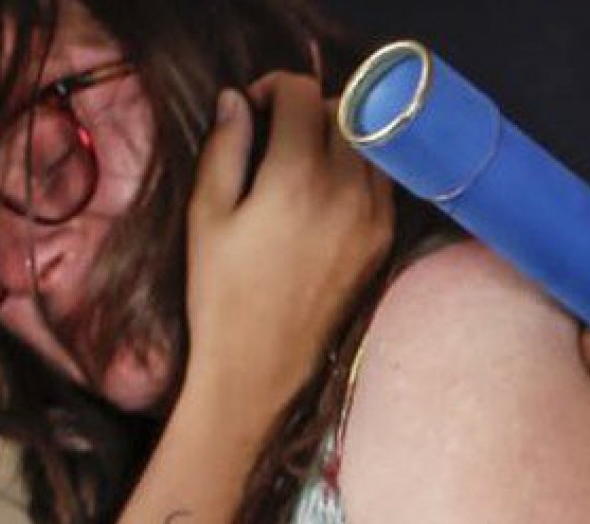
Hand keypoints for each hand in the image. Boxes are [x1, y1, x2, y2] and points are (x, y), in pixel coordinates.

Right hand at [182, 72, 392, 423]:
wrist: (259, 369)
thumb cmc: (221, 295)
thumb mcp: (207, 216)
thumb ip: (224, 148)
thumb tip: (237, 100)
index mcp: (296, 178)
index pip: (303, 92)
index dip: (274, 88)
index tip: (253, 108)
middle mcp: (345, 190)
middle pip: (345, 108)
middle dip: (309, 108)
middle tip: (275, 132)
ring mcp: (373, 216)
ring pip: (370, 141)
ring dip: (338, 135)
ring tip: (301, 162)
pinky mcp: (383, 240)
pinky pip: (380, 179)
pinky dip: (356, 170)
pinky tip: (322, 196)